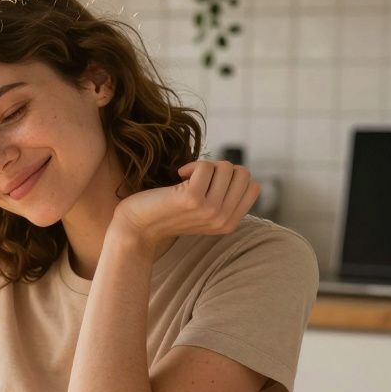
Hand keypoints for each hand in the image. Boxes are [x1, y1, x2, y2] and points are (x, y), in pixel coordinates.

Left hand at [111, 160, 259, 250]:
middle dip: (220, 169)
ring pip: (226, 167)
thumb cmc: (168, 211)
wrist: (137, 226)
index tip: (210, 184)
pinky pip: (205, 166)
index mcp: (229, 223)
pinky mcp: (193, 198)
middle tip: (198, 178)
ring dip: (204, 166)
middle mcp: (223, 219)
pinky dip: (191, 165)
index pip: (253, 186)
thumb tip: (240, 171)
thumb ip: (224, 197)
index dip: (232, 177)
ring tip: (187, 179)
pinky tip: (178, 176)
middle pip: (241, 173)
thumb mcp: (204, 209)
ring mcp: (210, 210)